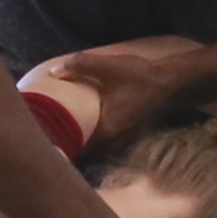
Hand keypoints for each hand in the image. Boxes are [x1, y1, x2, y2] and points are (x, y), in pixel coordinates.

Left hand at [34, 38, 206, 151]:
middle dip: (66, 146)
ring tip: (59, 137)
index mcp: (106, 130)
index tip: (42, 143)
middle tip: (45, 140)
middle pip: (83, 151)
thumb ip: (80, 66)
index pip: (76, 147)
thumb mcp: (109, 67)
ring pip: (93, 147)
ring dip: (79, 143)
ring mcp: (121, 139)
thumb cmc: (141, 78)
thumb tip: (53, 71)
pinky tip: (82, 128)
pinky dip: (90, 138)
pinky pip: (102, 141)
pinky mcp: (126, 133)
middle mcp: (113, 141)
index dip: (59, 146)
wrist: (175, 84)